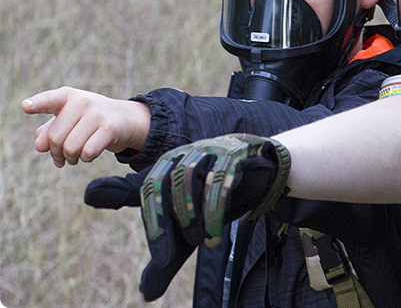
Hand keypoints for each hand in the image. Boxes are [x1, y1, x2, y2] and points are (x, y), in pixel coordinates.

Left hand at [23, 87, 150, 166]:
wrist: (125, 119)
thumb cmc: (89, 120)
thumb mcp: (68, 121)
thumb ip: (48, 131)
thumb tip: (40, 146)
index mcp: (67, 96)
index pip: (49, 100)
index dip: (37, 104)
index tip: (25, 106)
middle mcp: (82, 101)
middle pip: (55, 137)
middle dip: (56, 153)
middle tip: (61, 157)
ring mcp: (97, 114)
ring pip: (71, 147)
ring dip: (70, 158)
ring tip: (74, 157)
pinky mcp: (109, 128)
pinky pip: (88, 152)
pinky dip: (86, 158)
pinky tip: (88, 154)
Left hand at [84, 134, 290, 300]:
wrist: (264, 180)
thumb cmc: (219, 203)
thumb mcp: (190, 233)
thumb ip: (167, 257)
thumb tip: (147, 294)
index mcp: (166, 169)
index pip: (142, 187)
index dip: (115, 192)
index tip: (91, 196)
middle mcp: (184, 155)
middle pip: (159, 184)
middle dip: (160, 226)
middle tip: (165, 261)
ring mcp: (209, 151)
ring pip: (188, 180)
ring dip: (191, 219)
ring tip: (202, 244)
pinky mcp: (234, 153)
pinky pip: (218, 181)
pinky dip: (214, 211)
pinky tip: (215, 235)